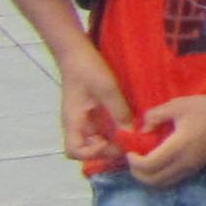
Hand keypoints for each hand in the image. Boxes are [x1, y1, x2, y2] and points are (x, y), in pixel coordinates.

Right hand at [56, 41, 133, 167]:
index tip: (110, 142)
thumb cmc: (88, 69)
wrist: (76, 52)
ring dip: (111, 141)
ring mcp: (83, 119)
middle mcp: (76, 124)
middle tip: (127, 142)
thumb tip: (132, 134)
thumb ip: (119, 112)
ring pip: (95, 140)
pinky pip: (100, 129)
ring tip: (130, 135)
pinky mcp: (90, 112)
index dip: (91, 153)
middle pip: (86, 149)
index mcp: (73, 121)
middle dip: (106, 150)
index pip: (73, 151)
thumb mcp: (107, 89)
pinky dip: (112, 131)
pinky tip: (127, 125)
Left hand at [124, 95, 205, 187]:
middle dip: (138, 173)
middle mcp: (185, 162)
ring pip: (164, 183)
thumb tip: (143, 130)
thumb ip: (154, 116)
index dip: (134, 162)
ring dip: (149, 177)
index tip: (130, 151)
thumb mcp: (177, 105)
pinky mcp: (198, 167)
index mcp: (178, 147)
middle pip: (153, 180)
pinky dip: (161, 175)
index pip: (148, 165)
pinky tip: (160, 160)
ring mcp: (193, 167)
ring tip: (144, 161)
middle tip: (133, 159)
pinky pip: (174, 179)